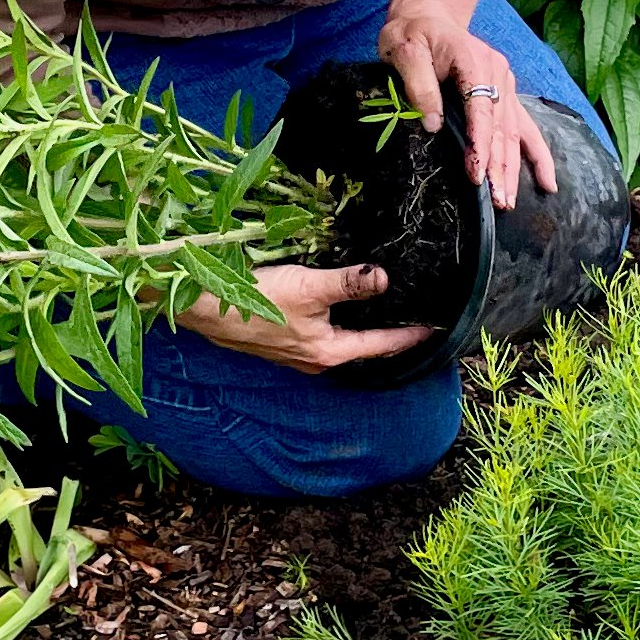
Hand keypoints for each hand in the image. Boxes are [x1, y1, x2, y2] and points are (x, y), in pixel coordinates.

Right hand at [183, 261, 431, 371]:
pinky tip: (339, 309)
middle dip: (390, 336)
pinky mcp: (281, 343)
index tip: (437, 327)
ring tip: (387, 313)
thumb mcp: (309, 285)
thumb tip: (385, 279)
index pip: (382, 345)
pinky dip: (339, 325)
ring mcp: (297, 355)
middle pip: (364, 349)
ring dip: (363, 330)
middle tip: (418, 318)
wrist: (202, 308)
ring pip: (342, 343)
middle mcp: (316, 360)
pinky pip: (322, 336)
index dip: (411, 335)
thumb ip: (349, 282)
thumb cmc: (254, 300)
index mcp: (328, 352)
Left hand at [379, 0, 557, 215]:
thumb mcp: (404, 52)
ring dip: (514, 168)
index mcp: (473, 59)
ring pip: (514, 132)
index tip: (476, 173)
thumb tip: (434, 125)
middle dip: (500, 166)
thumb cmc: (412, 33)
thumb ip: (419, 86)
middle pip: (501, 126)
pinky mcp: (505, 93)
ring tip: (510, 200)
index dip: (480, 143)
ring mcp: (505, 83)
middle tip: (498, 201)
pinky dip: (536, 155)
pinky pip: (525, 127)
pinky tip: (547, 182)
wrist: (428, 16)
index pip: (481, 108)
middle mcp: (496, 72)